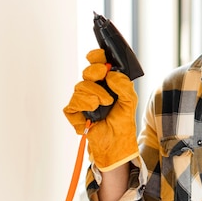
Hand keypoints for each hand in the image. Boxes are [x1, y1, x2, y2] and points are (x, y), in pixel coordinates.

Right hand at [63, 49, 139, 170]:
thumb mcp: (130, 102)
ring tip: (104, 104)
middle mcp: (93, 89)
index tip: (99, 56)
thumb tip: (111, 74)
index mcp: (107, 83)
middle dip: (95, 72)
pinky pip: (71, 104)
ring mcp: (83, 100)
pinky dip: (82, 107)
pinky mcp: (75, 113)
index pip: (98, 63)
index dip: (96, 57)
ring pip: (79, 87)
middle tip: (103, 77)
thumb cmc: (122, 121)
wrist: (116, 143)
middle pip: (87, 72)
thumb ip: (124, 86)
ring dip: (93, 94)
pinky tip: (91, 114)